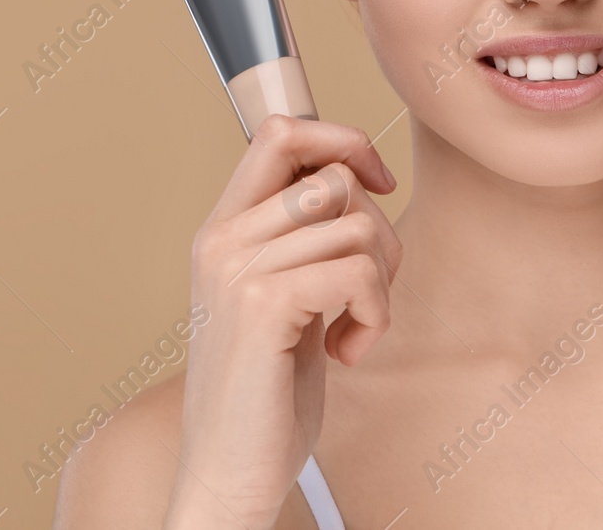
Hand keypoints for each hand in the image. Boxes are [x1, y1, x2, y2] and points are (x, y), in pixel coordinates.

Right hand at [163, 115, 402, 529]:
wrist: (231, 469)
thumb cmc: (267, 388)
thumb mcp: (283, 292)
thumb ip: (302, 235)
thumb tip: (355, 172)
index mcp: (223, 228)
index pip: (280, 132)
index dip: (341, 140)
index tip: (376, 185)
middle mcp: (221, 239)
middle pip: (333, 176)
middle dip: (379, 230)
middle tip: (367, 289)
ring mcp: (237, 270)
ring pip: (356, 225)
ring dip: (381, 282)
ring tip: (353, 327)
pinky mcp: (262, 306)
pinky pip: (358, 271)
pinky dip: (374, 313)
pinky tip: (346, 349)